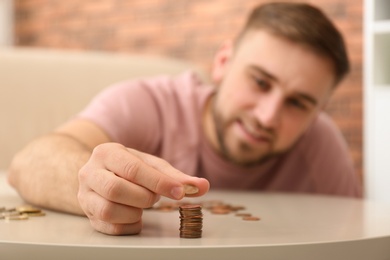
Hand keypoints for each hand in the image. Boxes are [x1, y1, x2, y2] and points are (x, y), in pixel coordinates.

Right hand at [78, 143, 208, 234]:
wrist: (99, 174)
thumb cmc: (128, 169)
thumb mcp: (151, 166)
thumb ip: (176, 176)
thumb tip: (203, 186)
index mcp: (107, 153)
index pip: (132, 169)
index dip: (159, 182)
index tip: (180, 193)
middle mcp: (89, 172)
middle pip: (116, 189)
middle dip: (144, 197)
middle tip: (153, 197)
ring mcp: (84, 195)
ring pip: (108, 210)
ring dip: (135, 212)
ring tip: (142, 205)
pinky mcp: (87, 214)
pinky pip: (108, 227)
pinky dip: (129, 225)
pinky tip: (135, 216)